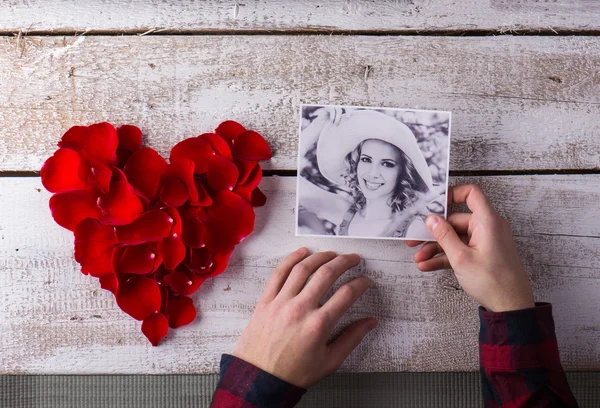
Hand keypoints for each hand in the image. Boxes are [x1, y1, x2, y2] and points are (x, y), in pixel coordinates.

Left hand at [233, 248, 376, 387]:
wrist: (259, 378)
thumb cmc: (294, 373)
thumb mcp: (329, 362)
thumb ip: (351, 338)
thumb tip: (371, 322)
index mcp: (318, 325)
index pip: (346, 294)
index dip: (360, 284)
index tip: (365, 281)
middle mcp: (300, 309)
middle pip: (327, 274)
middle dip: (344, 262)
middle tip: (353, 258)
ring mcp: (281, 302)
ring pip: (303, 268)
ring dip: (321, 256)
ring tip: (332, 253)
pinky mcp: (266, 300)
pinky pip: (279, 273)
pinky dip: (292, 259)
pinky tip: (303, 253)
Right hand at [406, 184, 534, 311]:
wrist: (511, 306)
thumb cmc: (493, 281)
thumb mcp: (461, 258)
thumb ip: (444, 236)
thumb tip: (431, 219)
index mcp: (487, 221)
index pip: (471, 194)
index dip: (452, 194)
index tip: (434, 203)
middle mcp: (487, 228)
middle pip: (456, 220)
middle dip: (434, 232)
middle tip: (415, 238)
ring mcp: (484, 242)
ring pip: (455, 237)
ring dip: (436, 247)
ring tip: (419, 257)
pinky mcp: (482, 254)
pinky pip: (460, 249)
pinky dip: (445, 256)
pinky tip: (428, 265)